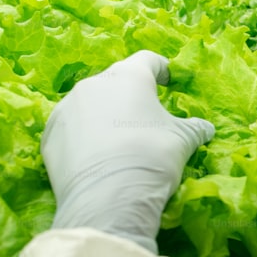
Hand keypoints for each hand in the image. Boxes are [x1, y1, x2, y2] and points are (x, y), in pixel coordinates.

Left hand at [41, 50, 213, 253]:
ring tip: (116, 141)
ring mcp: (67, 108)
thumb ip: (195, 128)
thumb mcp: (183, 141)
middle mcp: (94, 84)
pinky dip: (83, 137)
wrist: (108, 196)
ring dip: (104, 115)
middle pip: (115, 82)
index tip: (167, 80)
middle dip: (129, 96)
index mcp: (128, 77)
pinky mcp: (50, 134)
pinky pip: (71, 128)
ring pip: (89, 104)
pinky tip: (95, 157)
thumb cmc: (152, 156)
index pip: (147, 60)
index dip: (160, 69)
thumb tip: (206, 128)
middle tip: (143, 118)